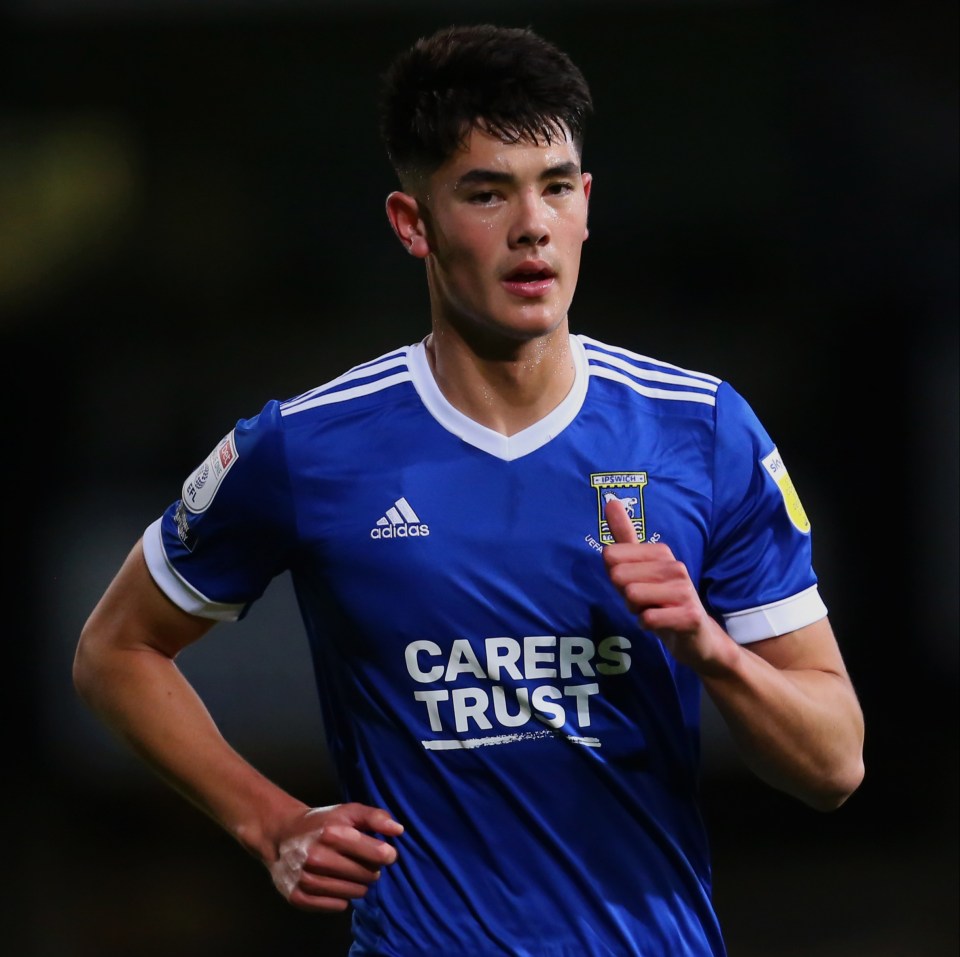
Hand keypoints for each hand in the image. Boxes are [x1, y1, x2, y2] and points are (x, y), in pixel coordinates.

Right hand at [269, 802, 403, 911]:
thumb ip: (375, 817)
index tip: (386, 852)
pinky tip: (337, 884)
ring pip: (355, 892)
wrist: (282, 835)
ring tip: (350, 871)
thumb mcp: (348, 812)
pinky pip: (338, 905)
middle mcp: (318, 857)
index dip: (387, 854)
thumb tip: (399, 831)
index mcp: (333, 833)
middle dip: (371, 869)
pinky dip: (342, 897)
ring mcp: (307, 879)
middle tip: (362, 861)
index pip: (378, 854)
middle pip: (368, 875)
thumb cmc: (322, 823)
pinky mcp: (299, 897)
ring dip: (359, 884)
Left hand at [602, 497, 735, 674]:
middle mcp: (675, 566)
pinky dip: (647, 625)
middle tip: (645, 602)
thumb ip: (625, 535)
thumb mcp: (641, 567)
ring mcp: (684, 590)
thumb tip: (610, 500)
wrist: (697, 636)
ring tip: (655, 611)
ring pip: (632, 595)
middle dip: (625, 596)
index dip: (617, 577)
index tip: (637, 584)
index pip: (611, 556)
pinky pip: (648, 618)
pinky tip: (661, 624)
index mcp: (661, 552)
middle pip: (618, 576)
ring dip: (636, 611)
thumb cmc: (662, 599)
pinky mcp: (689, 615)